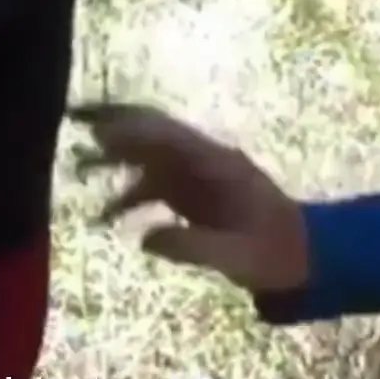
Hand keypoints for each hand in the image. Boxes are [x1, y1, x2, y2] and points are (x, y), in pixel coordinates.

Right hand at [70, 101, 309, 292]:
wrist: (306, 258)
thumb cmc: (277, 255)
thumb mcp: (238, 256)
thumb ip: (192, 245)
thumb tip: (144, 238)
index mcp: (217, 164)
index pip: (167, 135)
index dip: (131, 129)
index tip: (96, 129)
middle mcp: (202, 161)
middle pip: (151, 134)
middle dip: (114, 126)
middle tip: (73, 120)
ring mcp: (195, 177)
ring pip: (146, 157)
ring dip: (113, 159)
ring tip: (77, 167)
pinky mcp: (191, 197)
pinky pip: (151, 187)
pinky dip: (126, 197)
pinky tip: (105, 218)